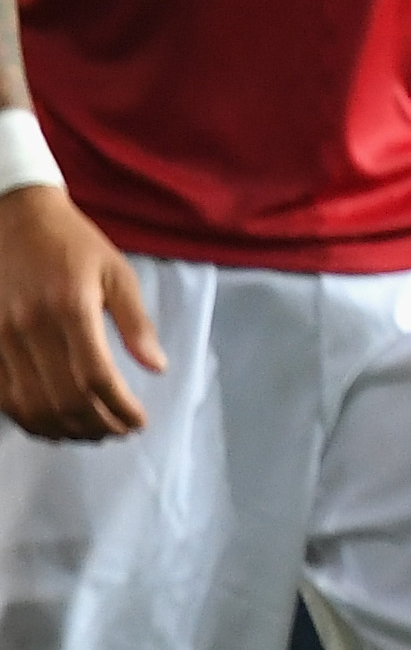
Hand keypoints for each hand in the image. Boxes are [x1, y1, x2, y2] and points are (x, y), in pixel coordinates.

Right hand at [0, 184, 156, 442]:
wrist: (14, 217)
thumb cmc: (72, 244)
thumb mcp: (117, 273)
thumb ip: (137, 322)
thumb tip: (157, 367)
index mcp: (70, 308)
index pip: (96, 378)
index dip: (119, 409)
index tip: (138, 421)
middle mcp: (30, 327)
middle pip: (63, 400)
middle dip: (97, 426)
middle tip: (119, 432)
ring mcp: (0, 338)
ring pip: (30, 405)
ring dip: (65, 430)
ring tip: (93, 432)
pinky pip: (3, 396)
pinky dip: (30, 419)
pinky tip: (55, 423)